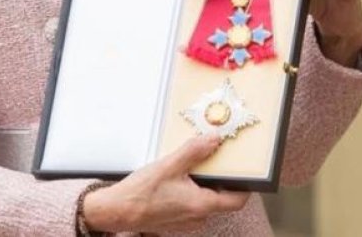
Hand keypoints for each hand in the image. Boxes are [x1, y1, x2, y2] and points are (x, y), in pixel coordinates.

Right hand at [81, 134, 249, 232]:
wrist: (116, 211)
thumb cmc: (140, 193)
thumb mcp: (169, 165)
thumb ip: (194, 151)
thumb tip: (214, 140)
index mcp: (201, 205)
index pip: (237, 200)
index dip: (245, 185)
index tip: (243, 170)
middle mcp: (197, 218)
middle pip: (222, 199)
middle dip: (220, 179)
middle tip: (214, 161)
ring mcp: (186, 221)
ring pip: (206, 202)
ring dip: (203, 185)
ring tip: (191, 167)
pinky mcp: (176, 220)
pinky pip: (192, 205)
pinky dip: (191, 191)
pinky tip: (177, 179)